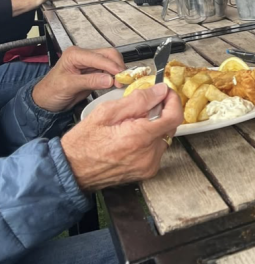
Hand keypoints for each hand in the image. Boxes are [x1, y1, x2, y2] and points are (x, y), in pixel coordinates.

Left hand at [32, 46, 124, 111]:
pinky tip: (117, 82)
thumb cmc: (50, 92)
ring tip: (122, 82)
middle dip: (118, 66)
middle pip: (108, 54)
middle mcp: (83, 55)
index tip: (121, 75)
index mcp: (75, 54)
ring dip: (118, 71)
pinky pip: (108, 70)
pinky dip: (115, 76)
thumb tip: (109, 79)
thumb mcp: (68, 86)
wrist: (45, 102)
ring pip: (111, 61)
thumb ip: (90, 81)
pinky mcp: (94, 71)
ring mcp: (89, 63)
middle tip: (124, 79)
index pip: (98, 57)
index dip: (111, 66)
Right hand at [61, 84, 182, 191]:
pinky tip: (133, 137)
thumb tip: (160, 91)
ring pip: (164, 137)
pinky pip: (157, 150)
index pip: (174, 116)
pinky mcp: (146, 172)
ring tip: (134, 123)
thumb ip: (138, 100)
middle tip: (145, 105)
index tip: (166, 93)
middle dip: (162, 111)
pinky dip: (150, 140)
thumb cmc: (84, 141)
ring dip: (155, 126)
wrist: (72, 170)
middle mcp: (148, 155)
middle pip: (170, 126)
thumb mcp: (107, 111)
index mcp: (139, 138)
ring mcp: (148, 166)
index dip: (173, 100)